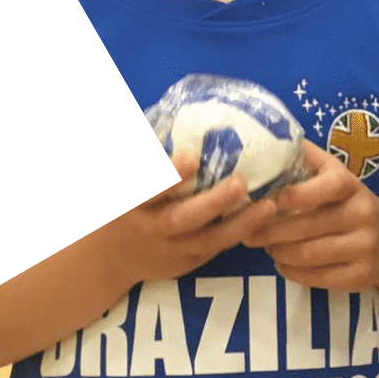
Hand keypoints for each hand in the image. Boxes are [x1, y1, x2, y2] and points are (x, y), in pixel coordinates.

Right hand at [98, 154, 264, 285]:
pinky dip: (240, 234)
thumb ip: (140, 157)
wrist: (109, 258)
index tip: (190, 157)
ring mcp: (170, 249)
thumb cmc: (122, 206)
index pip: (147, 189)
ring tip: (268, 205)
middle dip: (211, 202)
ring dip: (239, 223)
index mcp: (130, 203)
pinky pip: (216, 249)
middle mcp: (150, 228)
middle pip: (181, 219)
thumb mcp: (118, 181)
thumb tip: (167, 116)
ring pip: (207, 240)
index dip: (168, 175)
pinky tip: (263, 218)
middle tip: (240, 182)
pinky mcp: (188, 261)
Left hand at [236, 142, 378, 293]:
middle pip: (309, 227)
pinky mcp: (362, 276)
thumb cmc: (349, 202)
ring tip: (264, 247)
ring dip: (279, 252)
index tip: (267, 201)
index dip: (297, 195)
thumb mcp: (334, 175)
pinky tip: (281, 263)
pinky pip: (319, 278)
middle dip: (271, 231)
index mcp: (351, 186)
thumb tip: (266, 139)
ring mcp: (365, 248)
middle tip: (247, 233)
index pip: (329, 187)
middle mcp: (363, 215)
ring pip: (310, 255)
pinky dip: (293, 272)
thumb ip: (305, 159)